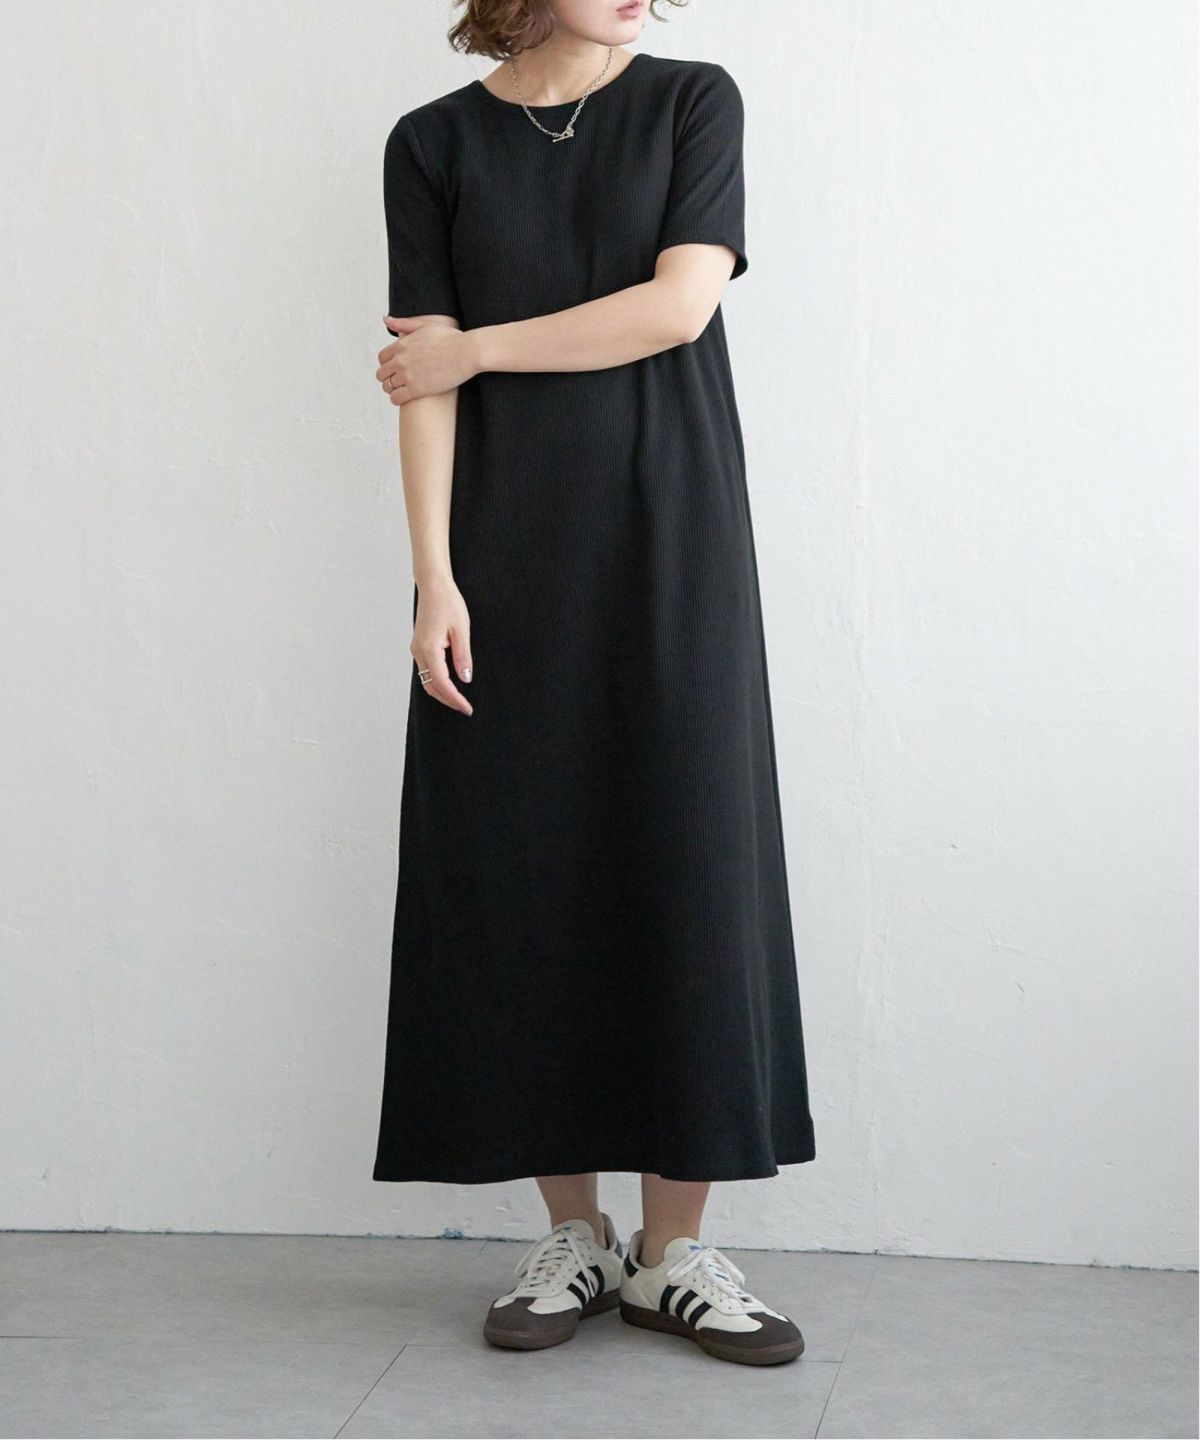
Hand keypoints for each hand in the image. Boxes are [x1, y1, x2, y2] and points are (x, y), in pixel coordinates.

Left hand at [378, 317, 476, 403]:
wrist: (466, 352)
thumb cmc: (451, 338)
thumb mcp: (425, 326)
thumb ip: (404, 324)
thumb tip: (386, 319)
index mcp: (401, 345)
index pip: (382, 358)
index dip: (386, 364)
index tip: (393, 368)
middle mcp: (401, 360)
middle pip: (382, 374)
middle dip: (387, 378)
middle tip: (395, 381)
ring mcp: (407, 376)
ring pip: (387, 387)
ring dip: (391, 389)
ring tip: (399, 391)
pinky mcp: (417, 390)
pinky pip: (396, 398)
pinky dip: (396, 399)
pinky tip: (403, 399)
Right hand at [411, 575, 473, 715]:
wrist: (433, 587)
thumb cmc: (448, 603)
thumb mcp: (462, 630)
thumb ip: (463, 656)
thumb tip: (465, 679)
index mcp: (429, 648)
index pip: (441, 682)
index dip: (454, 698)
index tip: (467, 708)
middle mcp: (418, 651)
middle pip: (431, 686)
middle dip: (448, 700)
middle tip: (465, 708)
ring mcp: (417, 649)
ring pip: (427, 680)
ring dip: (442, 692)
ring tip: (459, 699)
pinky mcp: (419, 646)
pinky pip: (427, 670)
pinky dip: (438, 681)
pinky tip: (451, 683)